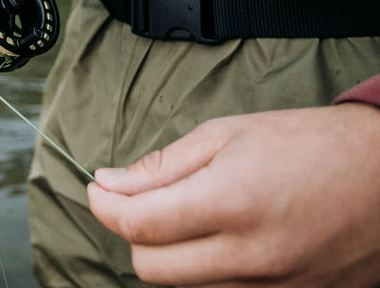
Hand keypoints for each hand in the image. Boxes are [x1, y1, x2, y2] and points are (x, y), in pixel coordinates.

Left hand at [87, 104, 379, 285]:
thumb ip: (162, 166)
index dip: (104, 206)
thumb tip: (109, 184)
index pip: (137, 226)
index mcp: (230, 203)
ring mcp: (272, 287)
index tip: (99, 189)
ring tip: (191, 213)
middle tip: (141, 200)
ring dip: (170, 252)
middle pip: (150, 267)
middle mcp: (249, 256)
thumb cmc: (309, 144)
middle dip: (133, 232)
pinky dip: (206, 270)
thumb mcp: (228, 135)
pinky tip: (220, 236)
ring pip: (184, 285)